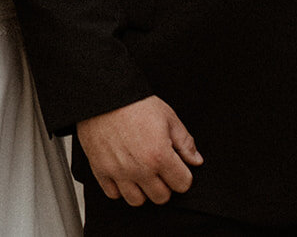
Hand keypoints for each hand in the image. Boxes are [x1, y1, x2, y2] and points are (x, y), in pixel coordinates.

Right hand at [77, 96, 202, 205]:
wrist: (104, 94)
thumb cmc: (133, 102)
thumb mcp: (168, 116)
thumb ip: (185, 142)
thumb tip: (195, 160)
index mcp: (159, 155)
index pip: (182, 185)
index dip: (182, 175)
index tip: (176, 167)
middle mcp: (139, 168)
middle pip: (161, 197)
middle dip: (164, 184)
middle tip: (159, 169)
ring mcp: (118, 172)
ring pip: (137, 200)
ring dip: (142, 190)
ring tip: (141, 173)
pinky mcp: (100, 170)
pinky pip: (113, 194)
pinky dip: (119, 187)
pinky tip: (124, 173)